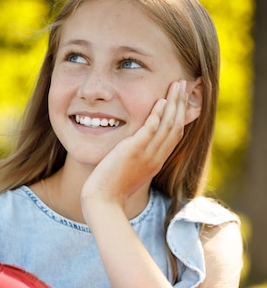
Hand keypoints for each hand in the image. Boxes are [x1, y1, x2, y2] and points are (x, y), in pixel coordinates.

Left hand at [81, 79, 186, 209]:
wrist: (103, 202)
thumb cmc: (110, 191)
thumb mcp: (129, 174)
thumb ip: (135, 161)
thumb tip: (132, 152)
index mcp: (155, 163)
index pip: (175, 136)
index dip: (181, 116)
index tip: (182, 101)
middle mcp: (155, 158)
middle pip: (176, 127)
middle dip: (182, 104)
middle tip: (184, 84)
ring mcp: (146, 155)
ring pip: (167, 125)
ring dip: (174, 103)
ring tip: (177, 84)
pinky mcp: (133, 151)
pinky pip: (150, 129)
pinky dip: (157, 114)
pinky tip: (161, 101)